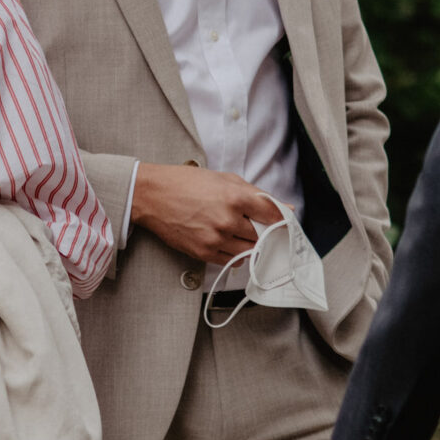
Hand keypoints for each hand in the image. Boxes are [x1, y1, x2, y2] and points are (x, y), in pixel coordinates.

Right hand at [132, 163, 281, 263]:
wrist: (152, 196)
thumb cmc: (187, 183)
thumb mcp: (225, 179)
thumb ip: (258, 195)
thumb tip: (286, 208)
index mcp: (235, 197)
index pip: (273, 215)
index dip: (280, 219)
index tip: (281, 221)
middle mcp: (228, 220)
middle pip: (262, 235)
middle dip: (261, 230)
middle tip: (250, 223)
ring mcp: (216, 239)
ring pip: (249, 250)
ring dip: (248, 243)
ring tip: (234, 230)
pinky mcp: (204, 252)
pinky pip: (232, 260)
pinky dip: (234, 252)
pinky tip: (225, 239)